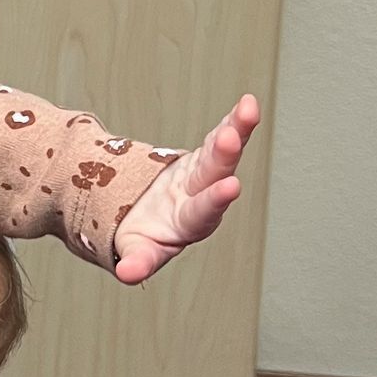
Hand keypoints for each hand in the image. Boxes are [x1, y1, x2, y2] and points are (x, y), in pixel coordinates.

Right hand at [113, 95, 258, 285]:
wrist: (145, 219)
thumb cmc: (142, 237)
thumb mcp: (136, 250)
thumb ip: (137, 262)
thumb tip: (127, 274)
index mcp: (187, 224)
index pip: (202, 213)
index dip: (214, 200)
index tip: (230, 187)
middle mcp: (202, 198)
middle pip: (214, 175)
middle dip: (223, 156)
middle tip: (230, 138)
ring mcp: (204, 176)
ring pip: (221, 153)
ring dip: (235, 130)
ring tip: (248, 108)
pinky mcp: (203, 159)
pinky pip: (219, 137)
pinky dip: (233, 121)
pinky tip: (249, 102)